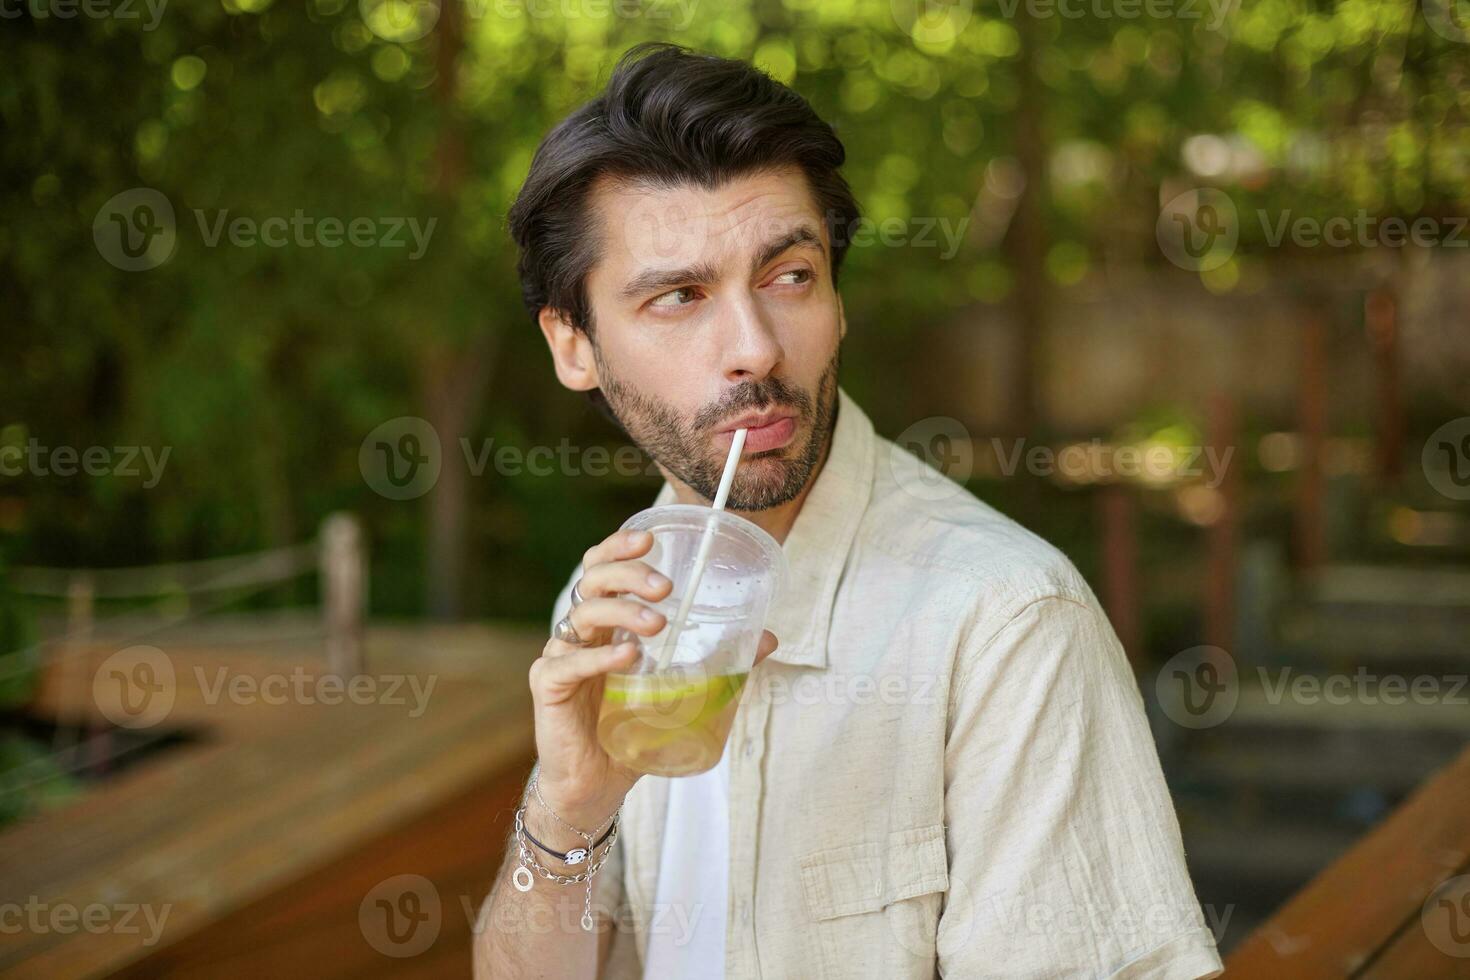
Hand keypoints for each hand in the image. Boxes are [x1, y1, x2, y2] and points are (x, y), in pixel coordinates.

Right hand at [529, 528, 777, 825]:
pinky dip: (597, 657)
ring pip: (583, 615)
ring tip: (658, 625)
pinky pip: (568, 663)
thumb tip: (768, 638)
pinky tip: (626, 657)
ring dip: (622, 613)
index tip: (650, 539)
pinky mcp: (548, 688)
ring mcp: (560, 656)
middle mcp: (580, 632)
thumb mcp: (681, 692)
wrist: (596, 786)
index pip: (604, 569)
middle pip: (593, 582)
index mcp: (607, 623)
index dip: (620, 547)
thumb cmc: (633, 731)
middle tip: (665, 587)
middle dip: (628, 575)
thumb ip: (718, 663)